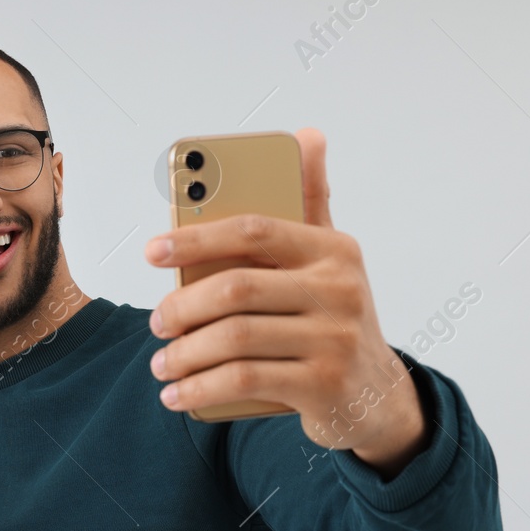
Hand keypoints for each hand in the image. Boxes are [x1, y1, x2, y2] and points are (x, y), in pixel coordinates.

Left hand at [144, 128, 427, 475]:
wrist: (376, 395)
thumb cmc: (333, 317)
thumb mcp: (329, 259)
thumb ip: (310, 202)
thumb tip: (307, 135)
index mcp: (333, 249)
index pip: (254, 230)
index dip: (197, 237)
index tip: (153, 253)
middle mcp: (340, 290)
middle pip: (237, 290)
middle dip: (183, 307)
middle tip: (157, 322)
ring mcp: (335, 339)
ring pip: (236, 340)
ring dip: (186, 355)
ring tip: (162, 364)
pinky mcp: (324, 384)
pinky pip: (245, 380)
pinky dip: (201, 389)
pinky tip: (178, 395)